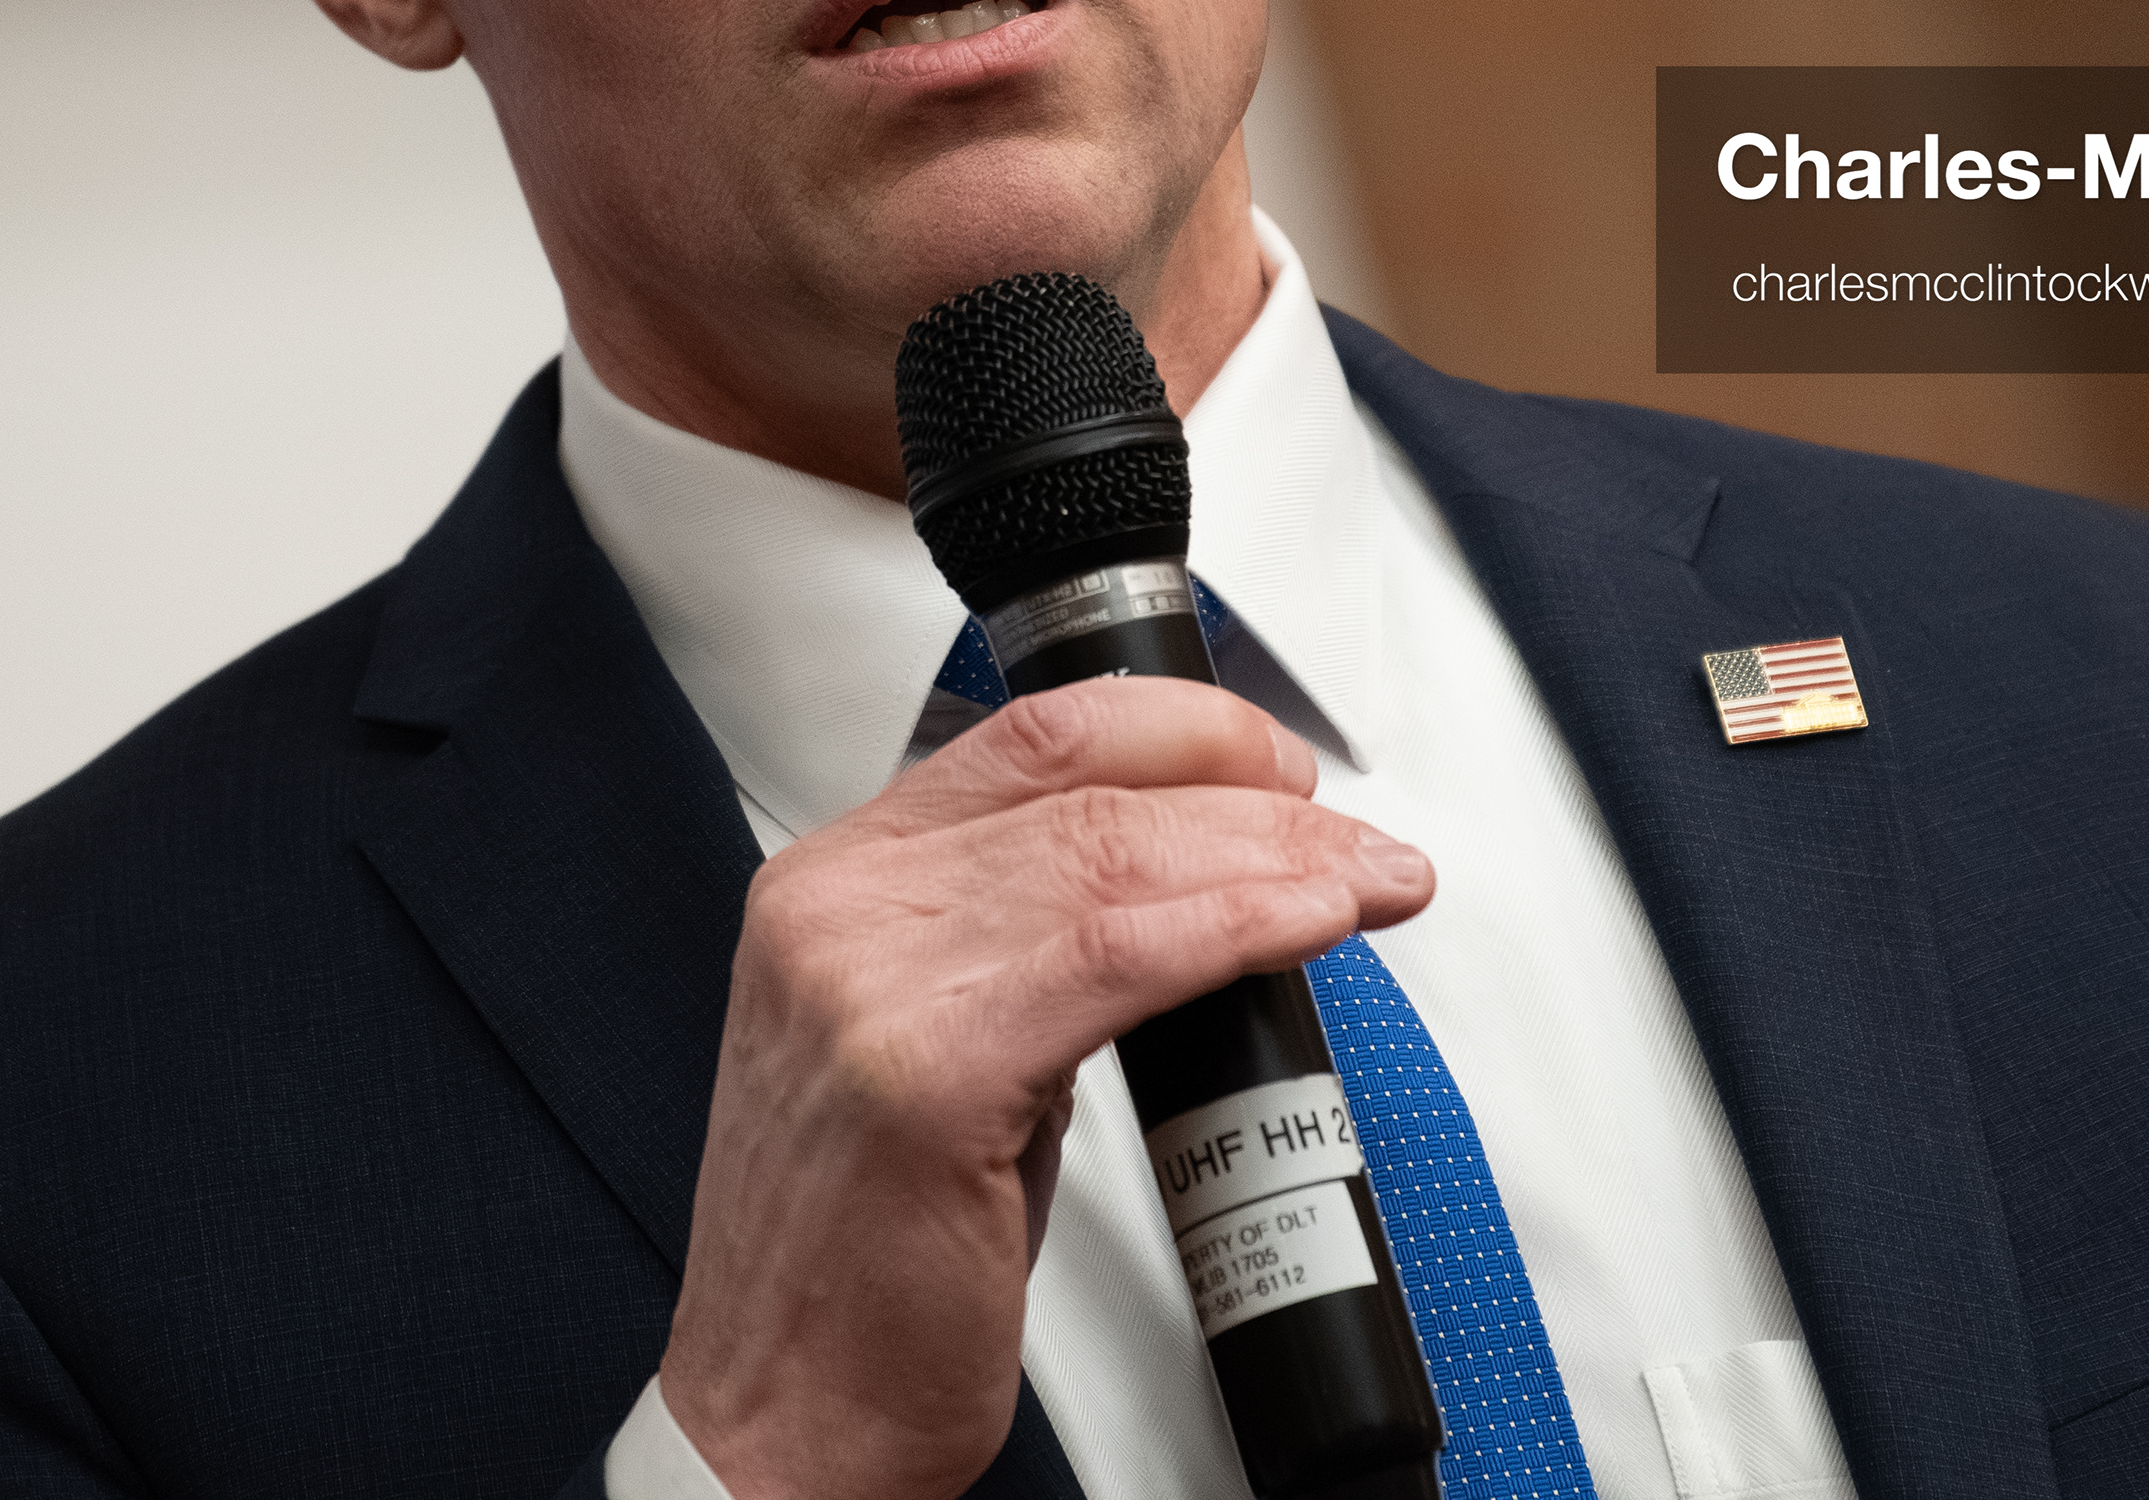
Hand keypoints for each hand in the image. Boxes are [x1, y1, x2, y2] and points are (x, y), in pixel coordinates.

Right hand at [659, 675, 1433, 1499]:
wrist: (782, 1418)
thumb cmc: (860, 1266)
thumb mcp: (930, 1051)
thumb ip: (1016, 950)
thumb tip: (1173, 895)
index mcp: (830, 885)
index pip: (1028, 737)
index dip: (1181, 731)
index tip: (1274, 767)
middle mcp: (836, 909)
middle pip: (1086, 791)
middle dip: (1255, 800)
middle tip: (1353, 837)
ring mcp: (868, 981)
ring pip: (1114, 861)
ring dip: (1274, 860)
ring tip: (1366, 881)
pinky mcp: (925, 1069)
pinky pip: (1118, 961)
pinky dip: (1235, 929)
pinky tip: (1306, 926)